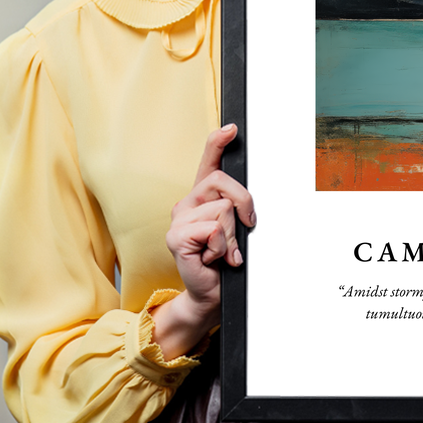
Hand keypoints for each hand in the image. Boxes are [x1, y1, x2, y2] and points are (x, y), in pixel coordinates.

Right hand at [151, 124, 255, 358]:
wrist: (211, 293)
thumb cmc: (225, 260)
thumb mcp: (236, 228)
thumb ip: (237, 209)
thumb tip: (246, 201)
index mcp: (202, 197)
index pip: (208, 162)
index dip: (218, 142)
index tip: (232, 128)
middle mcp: (187, 203)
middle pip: (223, 182)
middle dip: (244, 204)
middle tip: (245, 228)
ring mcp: (178, 219)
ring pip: (223, 209)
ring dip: (232, 235)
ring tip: (223, 251)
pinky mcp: (176, 237)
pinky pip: (213, 229)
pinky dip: (222, 247)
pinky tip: (213, 258)